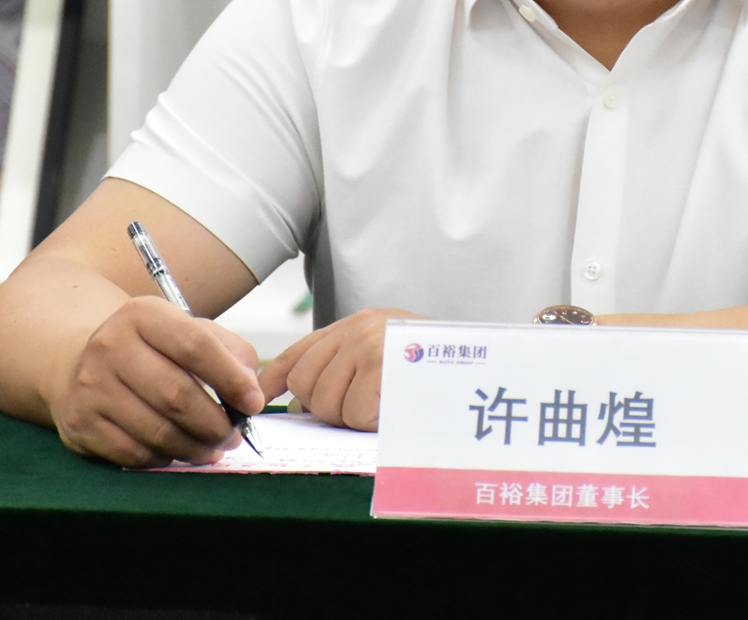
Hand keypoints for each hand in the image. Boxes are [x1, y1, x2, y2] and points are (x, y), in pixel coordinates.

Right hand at [50, 295, 263, 466]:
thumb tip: (251, 391)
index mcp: (143, 314)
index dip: (231, 378)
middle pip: (176, 395)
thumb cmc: (149, 349)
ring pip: (157, 431)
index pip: (195, 346)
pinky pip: (134, 453)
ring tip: (212, 448)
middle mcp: (111, 346)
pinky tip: (176, 451)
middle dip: (216, 423)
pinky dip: (163, 458)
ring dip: (194, 447)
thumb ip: (229, 351)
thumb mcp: (187, 331)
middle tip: (234, 435)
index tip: (254, 402)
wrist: (79, 362)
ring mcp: (91, 386)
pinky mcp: (80, 423)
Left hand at [259, 307, 419, 431]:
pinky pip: (354, 412)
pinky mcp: (382, 364)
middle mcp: (357, 329)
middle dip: (325, 409)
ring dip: (350, 418)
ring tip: (380, 407)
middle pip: (305, 385)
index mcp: (355, 325)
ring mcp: (369, 344)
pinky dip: (370, 421)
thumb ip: (341, 369)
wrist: (482, 359)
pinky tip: (391, 410)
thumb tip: (294, 406)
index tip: (264, 396)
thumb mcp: (384, 355)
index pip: (298, 352)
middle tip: (360, 409)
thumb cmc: (435, 367)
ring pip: (325, 403)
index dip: (276, 379)